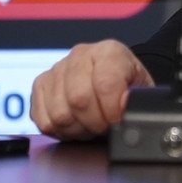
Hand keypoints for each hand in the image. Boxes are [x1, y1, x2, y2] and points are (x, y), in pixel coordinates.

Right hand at [30, 40, 153, 140]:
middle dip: (96, 123)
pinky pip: (45, 121)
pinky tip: (77, 124)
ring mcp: (57, 70)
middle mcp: (80, 55)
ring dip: (79, 129)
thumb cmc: (128, 83)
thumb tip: (123, 105)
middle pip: (79, 100)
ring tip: (93, 125)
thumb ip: (137, 97)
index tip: (118, 119)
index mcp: (109, 51)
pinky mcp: (40, 86)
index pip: (105, 83)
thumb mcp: (142, 87)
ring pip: (60, 114)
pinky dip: (62, 131)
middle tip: (106, 126)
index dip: (112, 110)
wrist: (113, 79)